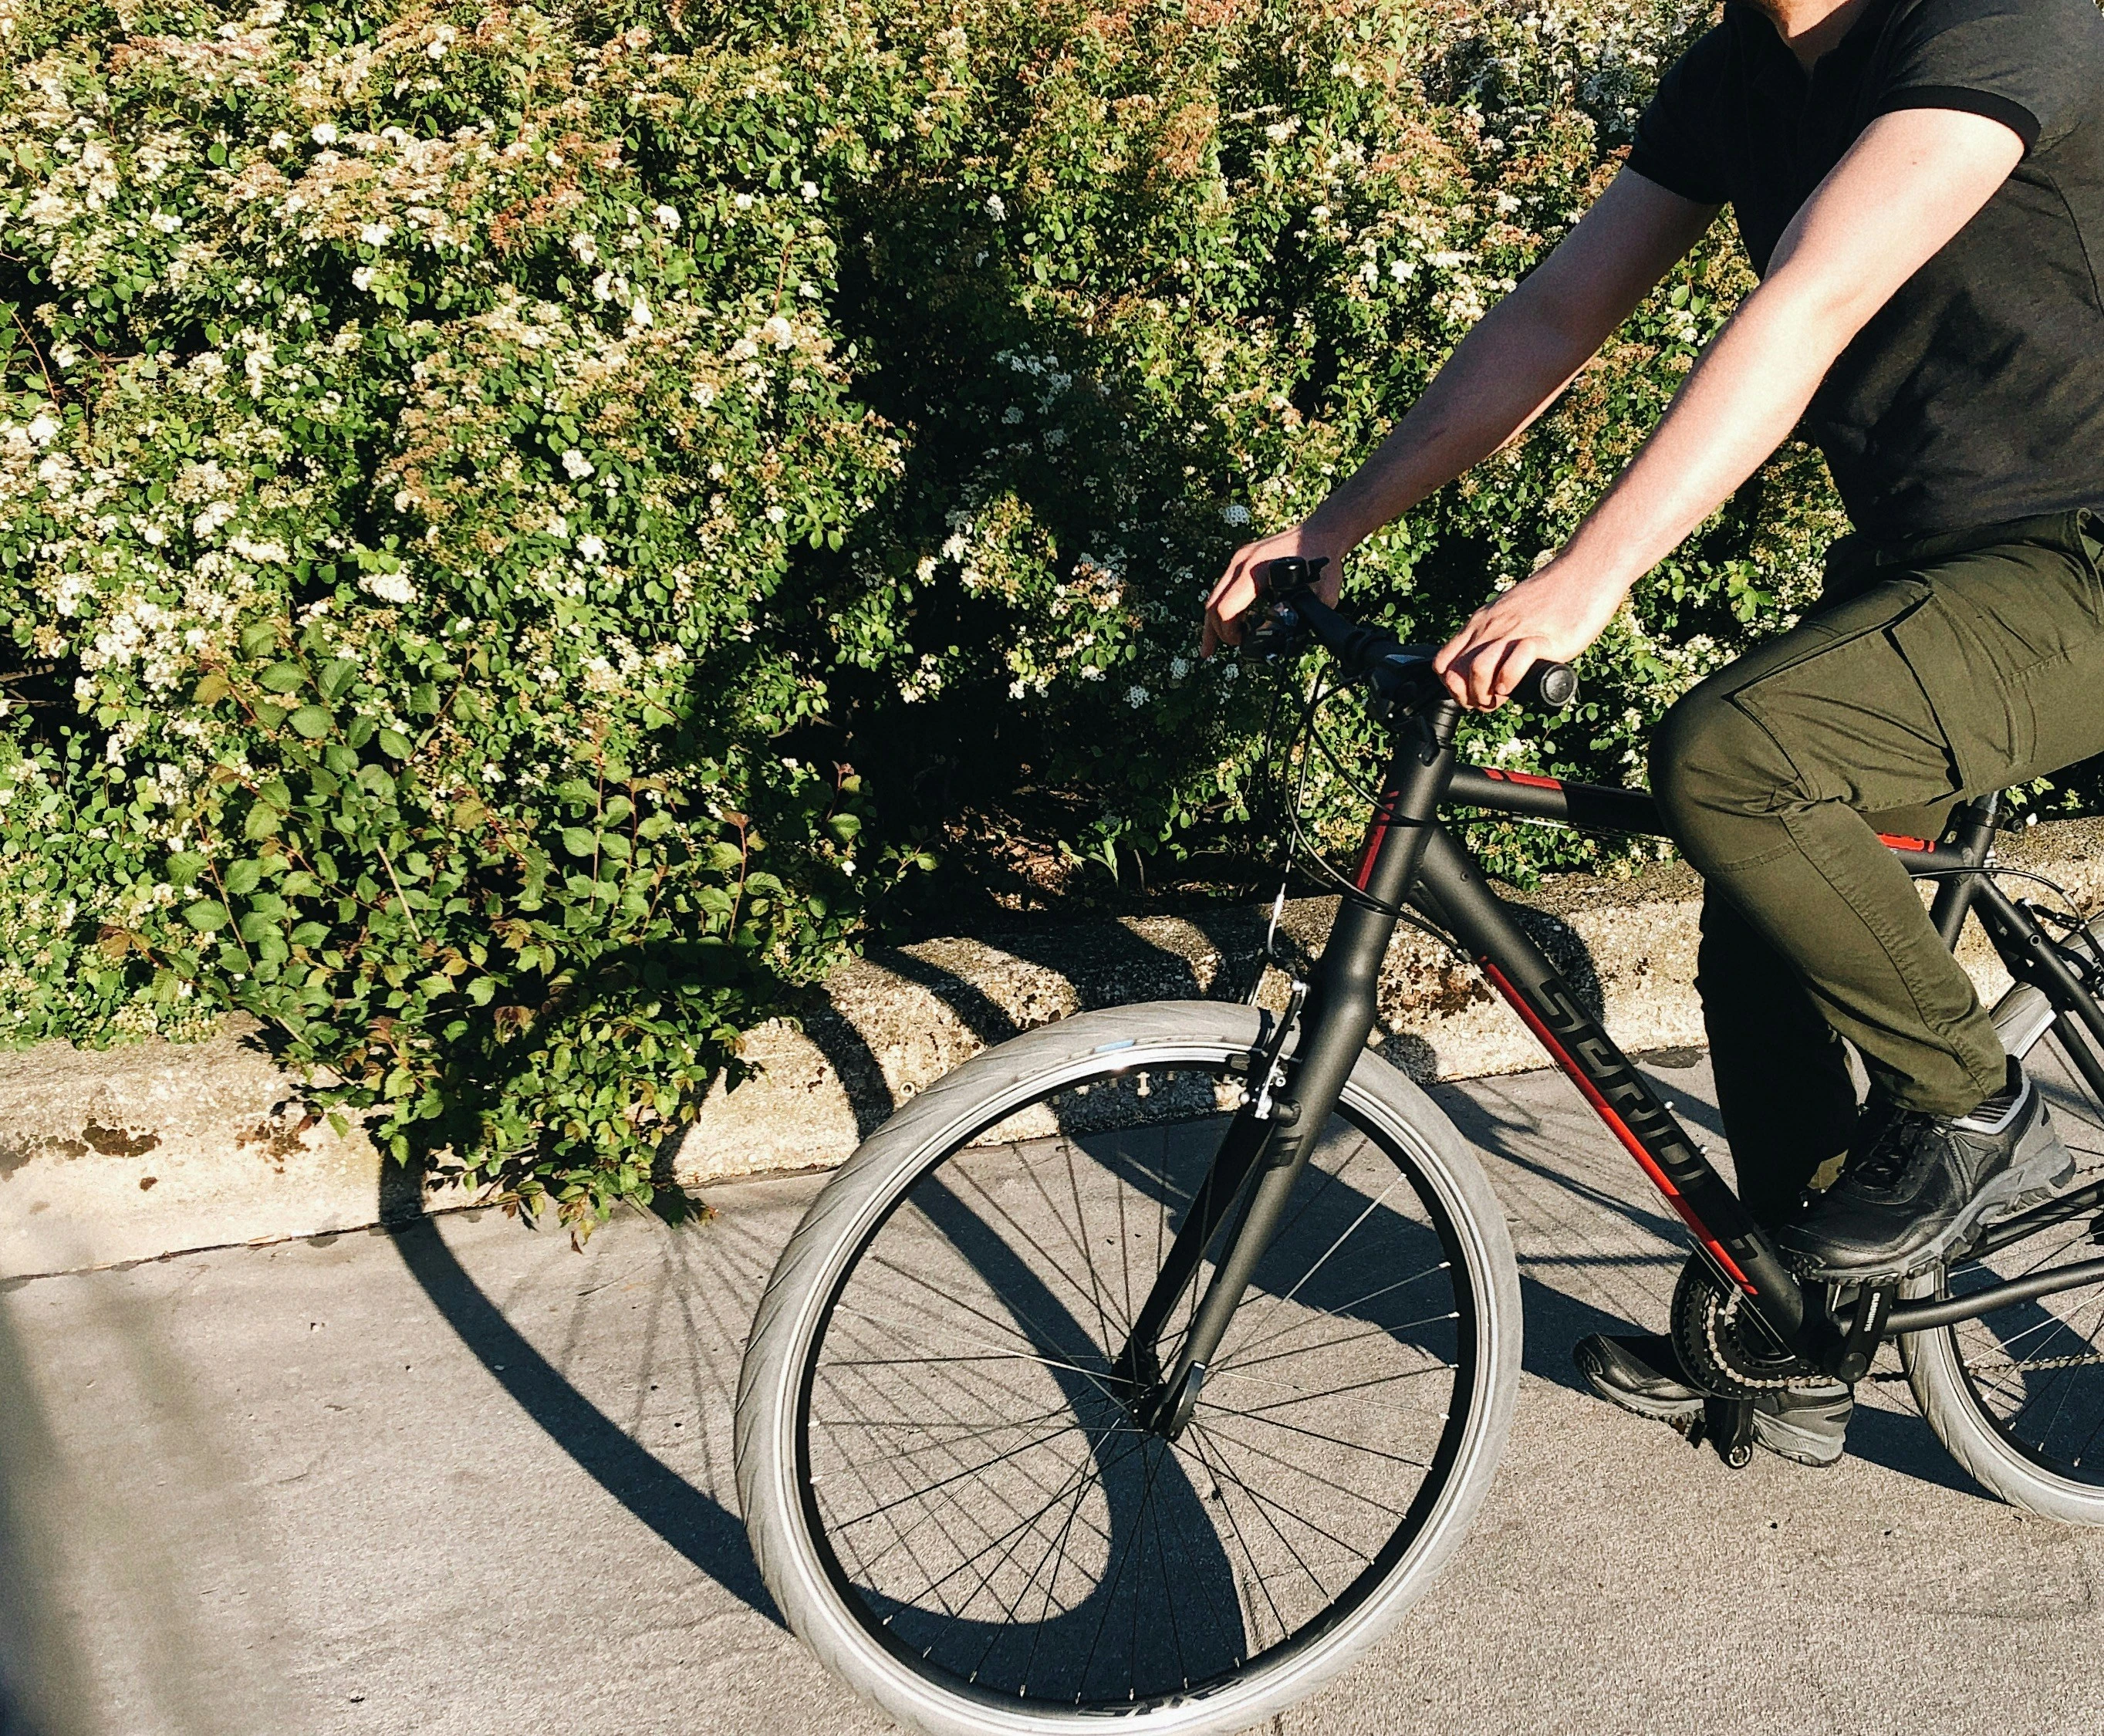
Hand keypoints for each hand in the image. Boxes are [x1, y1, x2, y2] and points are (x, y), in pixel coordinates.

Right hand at [1201, 524, 1345, 656]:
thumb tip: (1283, 640)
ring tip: (1210, 644)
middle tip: (1214, 651)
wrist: (1323, 532)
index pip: (1227, 609)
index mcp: (1256, 572)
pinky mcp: (1243, 559)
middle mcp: (1242, 563)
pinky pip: (1223, 587)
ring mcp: (1240, 559)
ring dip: (1212, 621)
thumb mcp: (1318, 597)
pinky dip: (1220, 607)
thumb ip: (1301, 619)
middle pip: (1213, 604)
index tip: (1241, 642)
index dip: (1230, 633)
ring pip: (1214, 595)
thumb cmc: (1322, 560)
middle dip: (1212, 632)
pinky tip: (1224, 621)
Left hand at [1433, 555, 1624, 708]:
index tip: (1472, 694)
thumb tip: (1493, 666)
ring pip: (1477, 669)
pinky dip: (1509, 681)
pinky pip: (1513, 663)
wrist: (1584, 572)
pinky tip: (1515, 687)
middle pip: (1456, 673)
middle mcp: (1490, 628)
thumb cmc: (1554, 596)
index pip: (1443, 663)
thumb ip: (1498, 635)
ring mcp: (1514, 632)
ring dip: (1485, 694)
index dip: (1453, 687)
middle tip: (1489, 701)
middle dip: (1468, 697)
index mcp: (1480, 623)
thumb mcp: (1511, 614)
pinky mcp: (1542, 638)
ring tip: (1501, 697)